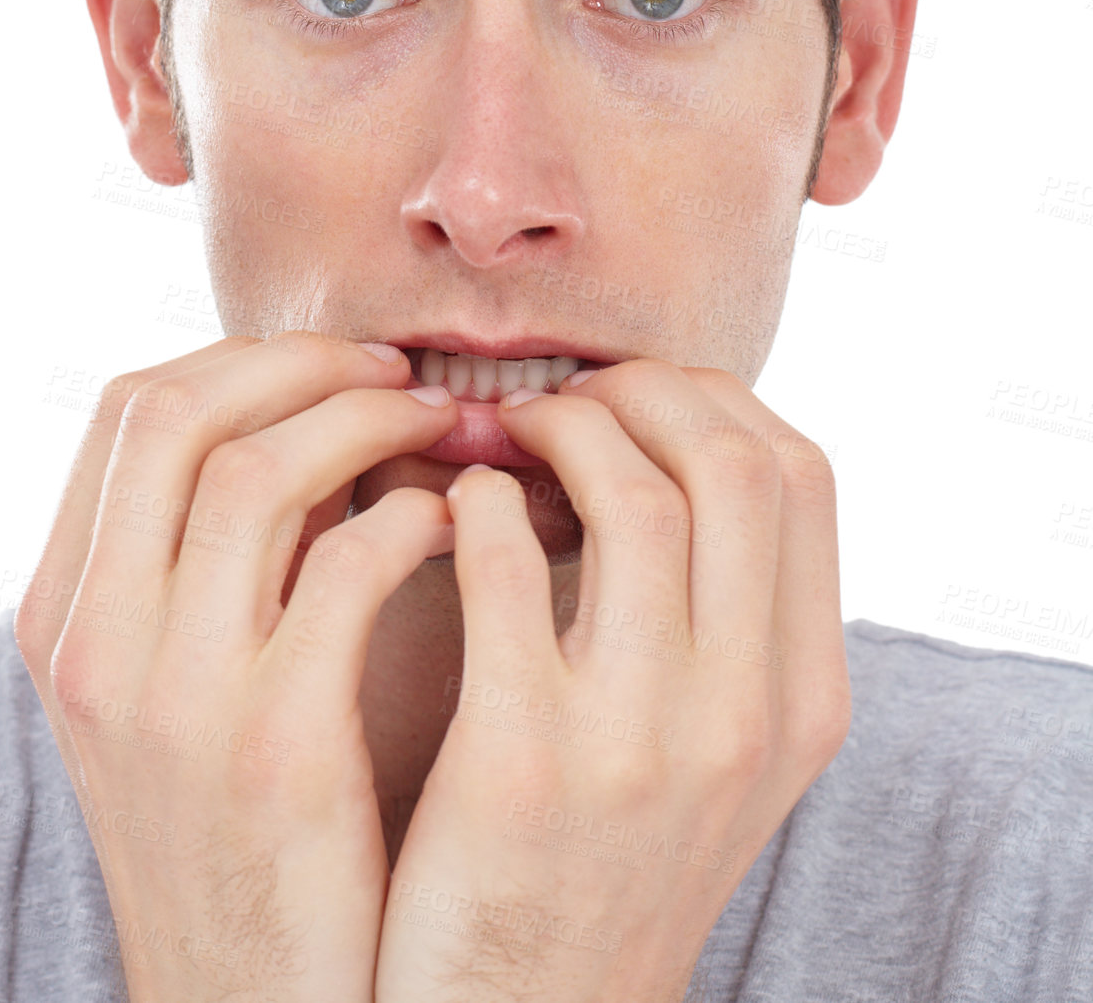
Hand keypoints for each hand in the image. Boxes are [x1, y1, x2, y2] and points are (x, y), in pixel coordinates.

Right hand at [14, 330, 459, 1002]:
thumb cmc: (237, 824)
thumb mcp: (178, 685)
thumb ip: (217, 555)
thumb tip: (320, 414)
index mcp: (67, 610)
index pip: (132, 409)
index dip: (245, 357)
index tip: (334, 364)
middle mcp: (97, 642)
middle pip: (182, 413)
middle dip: (305, 364)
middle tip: (398, 374)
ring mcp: (177, 698)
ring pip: (260, 471)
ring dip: (369, 423)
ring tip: (443, 430)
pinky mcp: (276, 750)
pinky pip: (350, 568)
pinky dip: (413, 518)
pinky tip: (454, 526)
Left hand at [375, 361, 849, 1002]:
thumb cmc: (608, 858)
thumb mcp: (715, 751)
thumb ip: (722, 615)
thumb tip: (669, 445)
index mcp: (803, 698)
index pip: (801, 474)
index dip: (710, 401)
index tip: (635, 396)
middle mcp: (747, 715)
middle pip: (732, 463)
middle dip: (640, 394)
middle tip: (564, 400)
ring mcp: (643, 743)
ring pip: (632, 496)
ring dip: (554, 432)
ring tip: (500, 439)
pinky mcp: (524, 764)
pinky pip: (503, 563)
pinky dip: (472, 501)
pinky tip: (448, 510)